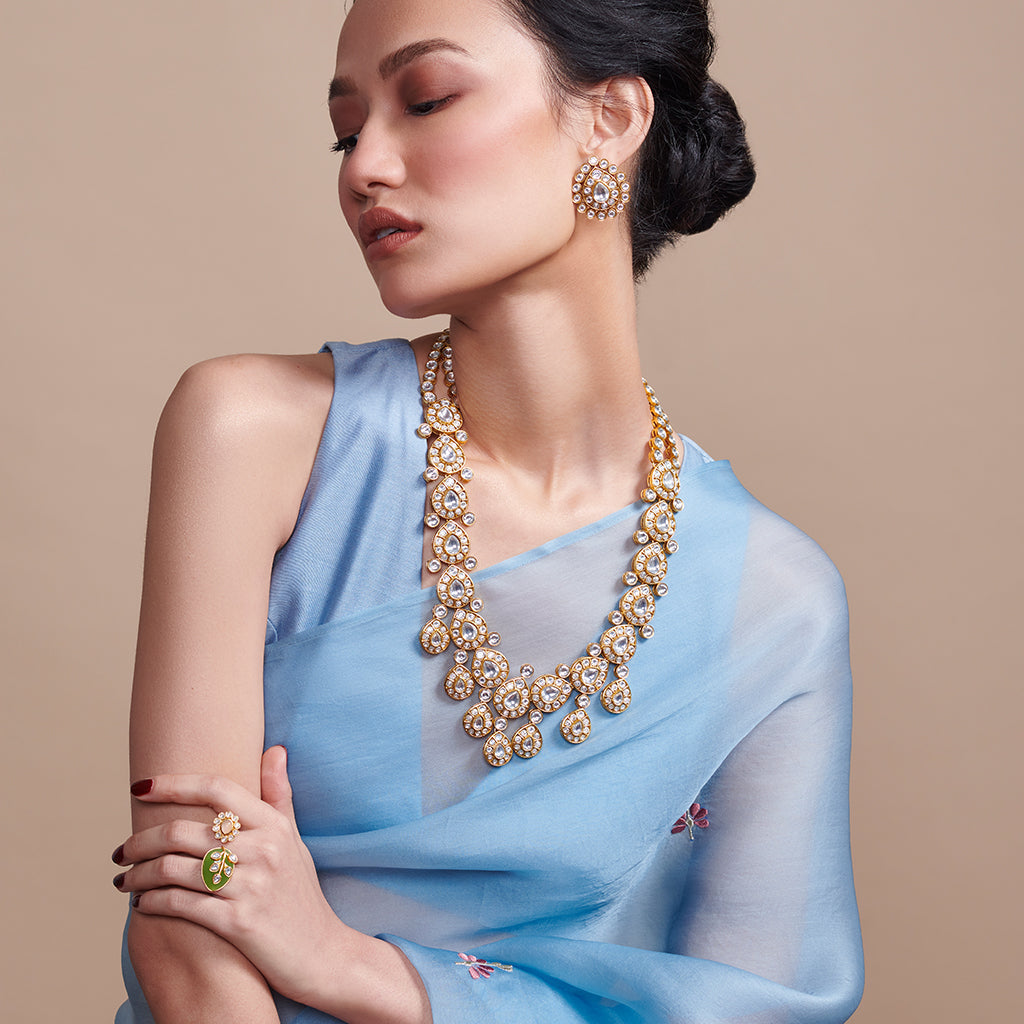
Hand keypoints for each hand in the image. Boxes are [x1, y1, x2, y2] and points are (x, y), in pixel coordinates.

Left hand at [113, 747, 355, 1008]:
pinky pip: (181, 904)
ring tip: (124, 879)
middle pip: (183, 831)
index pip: (216, 788)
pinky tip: (142, 903)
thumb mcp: (293, 839)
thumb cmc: (301, 893)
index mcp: (273, 824)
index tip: (140, 786)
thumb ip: (279, 795)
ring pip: (174, 869)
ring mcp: (250, 885)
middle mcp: (262, 849)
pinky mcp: (238, 922)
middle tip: (122, 850)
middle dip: (141, 841)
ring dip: (138, 874)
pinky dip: (152, 902)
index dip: (173, 784)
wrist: (322, 953)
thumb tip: (275, 749)